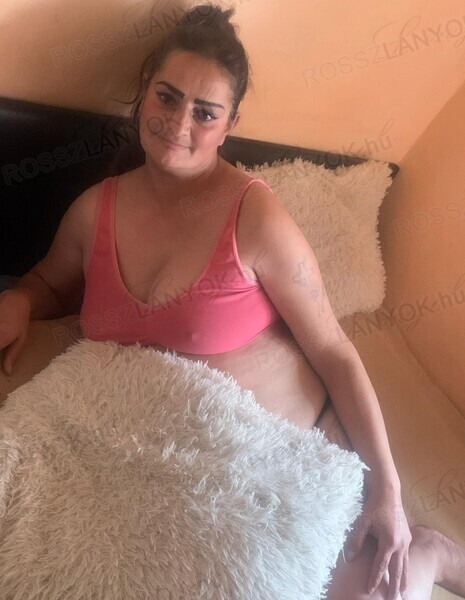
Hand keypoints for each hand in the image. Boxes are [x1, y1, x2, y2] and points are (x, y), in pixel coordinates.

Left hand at [345, 481, 411, 598]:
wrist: (389, 492)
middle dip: (394, 586)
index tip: (370, 590)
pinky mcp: (407, 536)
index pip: (380, 565)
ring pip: (405, 565)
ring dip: (403, 579)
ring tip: (402, 592)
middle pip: (397, 570)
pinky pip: (407, 556)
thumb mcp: (363, 522)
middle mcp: (400, 544)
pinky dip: (406, 567)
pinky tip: (404, 572)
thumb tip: (350, 558)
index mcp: (388, 541)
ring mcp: (406, 540)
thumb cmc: (374, 505)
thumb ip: (356, 540)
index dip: (375, 579)